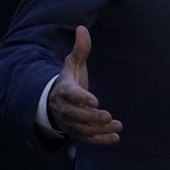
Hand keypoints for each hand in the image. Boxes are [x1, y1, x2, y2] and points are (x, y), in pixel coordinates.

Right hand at [47, 25, 121, 144]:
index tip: (95, 100)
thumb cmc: (68, 81)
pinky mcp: (75, 133)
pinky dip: (100, 140)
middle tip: (108, 115)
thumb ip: (80, 49)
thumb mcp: (72, 64)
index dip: (82, 98)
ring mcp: (69, 122)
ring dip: (99, 130)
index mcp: (63, 90)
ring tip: (117, 126)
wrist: (52, 102)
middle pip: (76, 115)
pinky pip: (86, 139)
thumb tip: (82, 28)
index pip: (71, 95)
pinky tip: (115, 137)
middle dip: (91, 117)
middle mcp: (64, 108)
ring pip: (82, 129)